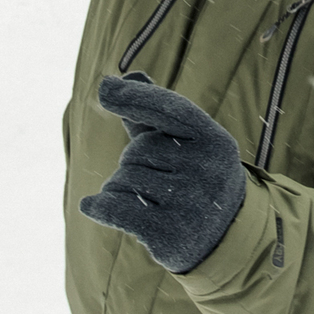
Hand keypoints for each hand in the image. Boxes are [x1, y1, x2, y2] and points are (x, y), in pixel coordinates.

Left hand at [78, 75, 246, 274]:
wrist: (222, 236)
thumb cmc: (194, 178)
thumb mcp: (185, 144)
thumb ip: (155, 112)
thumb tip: (130, 76)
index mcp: (215, 141)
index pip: (171, 109)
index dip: (136, 97)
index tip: (104, 88)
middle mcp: (207, 171)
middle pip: (138, 150)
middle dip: (133, 161)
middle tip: (157, 180)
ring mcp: (191, 205)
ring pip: (123, 179)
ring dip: (120, 187)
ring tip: (146, 201)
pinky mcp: (170, 235)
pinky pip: (116, 207)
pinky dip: (98, 206)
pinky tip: (91, 206)